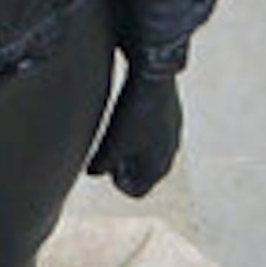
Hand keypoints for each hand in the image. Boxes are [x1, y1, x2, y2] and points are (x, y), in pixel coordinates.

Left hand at [85, 66, 184, 198]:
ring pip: (150, 154)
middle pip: (144, 174)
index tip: (106, 166)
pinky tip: (129, 118)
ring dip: (133, 151)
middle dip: (125, 168)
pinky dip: (142, 135)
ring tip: (117, 134)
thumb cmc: (133, 113)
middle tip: (109, 152)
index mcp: (157, 167)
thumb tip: (91, 174)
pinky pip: (156, 136)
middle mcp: (170, 155)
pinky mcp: (172, 118)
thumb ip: (101, 163)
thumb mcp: (112, 141)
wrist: (155, 74)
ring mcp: (174, 135)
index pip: (137, 191)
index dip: (117, 183)